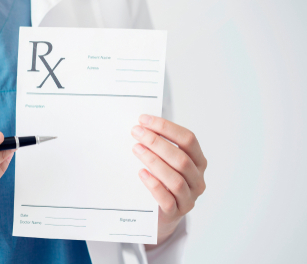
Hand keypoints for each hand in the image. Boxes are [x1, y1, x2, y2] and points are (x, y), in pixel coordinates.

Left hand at [131, 115, 206, 247]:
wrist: (160, 214)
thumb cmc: (163, 182)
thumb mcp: (166, 162)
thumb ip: (160, 146)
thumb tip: (141, 125)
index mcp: (199, 162)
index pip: (188, 140)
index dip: (166, 128)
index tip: (144, 120)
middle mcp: (197, 179)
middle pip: (181, 158)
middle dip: (157, 142)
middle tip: (136, 133)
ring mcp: (189, 198)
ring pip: (175, 179)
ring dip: (154, 161)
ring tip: (136, 149)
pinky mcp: (175, 213)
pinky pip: (167, 199)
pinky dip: (154, 185)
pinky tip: (142, 173)